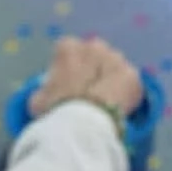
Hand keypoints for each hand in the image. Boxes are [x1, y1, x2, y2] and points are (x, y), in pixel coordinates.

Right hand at [29, 36, 143, 120]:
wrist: (84, 124)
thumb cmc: (56, 110)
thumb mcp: (38, 100)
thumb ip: (45, 90)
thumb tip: (47, 94)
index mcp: (68, 47)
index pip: (67, 50)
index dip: (67, 68)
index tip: (67, 83)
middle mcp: (94, 46)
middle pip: (95, 54)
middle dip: (93, 68)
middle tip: (88, 91)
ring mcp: (116, 59)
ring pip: (114, 66)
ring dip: (111, 78)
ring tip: (106, 101)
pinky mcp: (133, 76)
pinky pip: (129, 84)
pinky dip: (126, 93)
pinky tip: (119, 108)